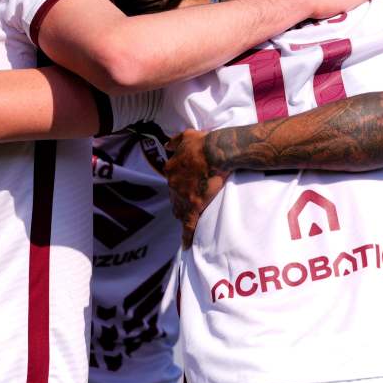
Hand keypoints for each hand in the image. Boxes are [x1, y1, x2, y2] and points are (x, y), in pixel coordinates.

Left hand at [165, 129, 226, 247]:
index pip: (172, 181)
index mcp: (171, 168)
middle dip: (179, 201)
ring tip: (186, 223)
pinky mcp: (194, 206)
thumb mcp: (187, 136)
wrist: (216, 151)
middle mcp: (173, 183)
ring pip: (179, 211)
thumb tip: (166, 144)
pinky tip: (186, 245)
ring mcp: (183, 196)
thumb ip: (175, 141)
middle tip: (188, 205)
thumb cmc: (204, 143)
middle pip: (174, 197)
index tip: (184, 187)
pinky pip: (188, 224)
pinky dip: (186, 235)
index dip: (178, 185)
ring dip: (182, 215)